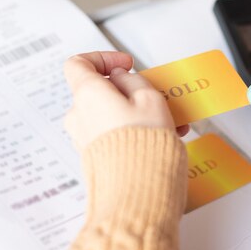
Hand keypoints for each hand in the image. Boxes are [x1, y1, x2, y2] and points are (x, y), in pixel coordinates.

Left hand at [64, 51, 188, 151]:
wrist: (138, 191)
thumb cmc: (144, 144)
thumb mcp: (149, 98)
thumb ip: (133, 81)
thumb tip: (121, 78)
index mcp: (88, 95)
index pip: (78, 64)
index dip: (103, 58)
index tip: (126, 65)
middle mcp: (80, 116)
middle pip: (101, 92)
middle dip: (132, 91)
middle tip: (157, 95)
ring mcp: (85, 139)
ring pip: (112, 115)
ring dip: (139, 113)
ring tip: (172, 122)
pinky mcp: (95, 157)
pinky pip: (114, 134)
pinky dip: (135, 131)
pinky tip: (165, 137)